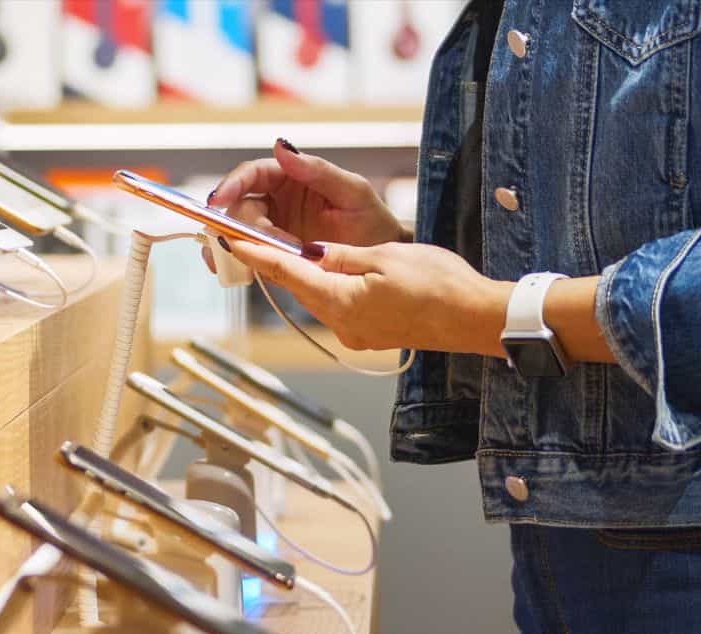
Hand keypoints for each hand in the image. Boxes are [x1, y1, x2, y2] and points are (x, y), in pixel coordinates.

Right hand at [202, 139, 406, 271]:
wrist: (381, 264)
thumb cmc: (372, 221)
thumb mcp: (352, 192)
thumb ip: (318, 170)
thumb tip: (281, 147)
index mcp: (290, 178)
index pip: (252, 175)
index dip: (232, 185)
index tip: (219, 200)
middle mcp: (276, 202)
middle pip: (239, 206)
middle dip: (239, 223)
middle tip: (255, 242)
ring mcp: (272, 230)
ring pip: (237, 232)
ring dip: (229, 243)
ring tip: (230, 258)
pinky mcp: (273, 257)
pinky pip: (246, 256)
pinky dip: (234, 262)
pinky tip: (230, 270)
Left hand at [226, 237, 616, 362]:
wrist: (474, 319)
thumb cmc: (439, 285)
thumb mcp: (385, 256)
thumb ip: (341, 254)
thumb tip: (311, 250)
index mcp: (340, 300)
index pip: (286, 271)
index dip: (253, 252)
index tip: (226, 237)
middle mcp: (341, 322)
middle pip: (296, 285)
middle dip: (271, 260)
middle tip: (246, 235)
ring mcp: (355, 331)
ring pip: (315, 294)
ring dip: (299, 271)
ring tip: (280, 247)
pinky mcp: (368, 332)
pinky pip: (336, 303)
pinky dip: (324, 284)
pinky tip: (324, 268)